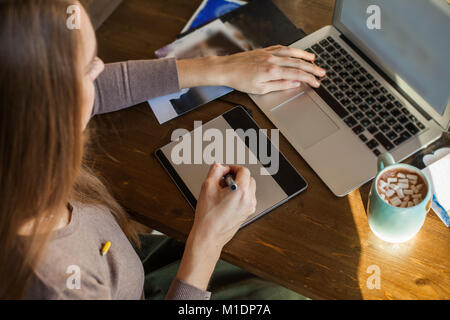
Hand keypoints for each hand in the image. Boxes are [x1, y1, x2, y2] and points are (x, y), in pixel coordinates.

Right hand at [175, 163, 255, 289]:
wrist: (209, 236)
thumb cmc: (208, 216)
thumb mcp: (207, 187)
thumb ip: (215, 171)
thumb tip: (220, 167)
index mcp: (241, 191)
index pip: (244, 170)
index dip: (233, 168)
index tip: (225, 171)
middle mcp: (248, 199)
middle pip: (249, 178)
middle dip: (236, 176)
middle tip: (223, 180)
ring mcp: (249, 207)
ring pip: (249, 188)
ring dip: (239, 185)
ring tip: (224, 191)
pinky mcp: (247, 213)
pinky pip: (247, 198)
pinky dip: (240, 194)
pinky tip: (226, 199)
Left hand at [177, 45, 325, 94]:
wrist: (226, 69)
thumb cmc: (240, 81)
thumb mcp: (260, 89)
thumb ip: (280, 85)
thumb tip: (294, 83)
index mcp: (272, 71)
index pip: (297, 74)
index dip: (309, 79)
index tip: (317, 83)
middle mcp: (272, 60)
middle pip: (298, 63)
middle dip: (312, 69)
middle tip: (322, 73)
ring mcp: (269, 53)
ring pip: (292, 53)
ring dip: (305, 56)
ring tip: (314, 60)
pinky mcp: (264, 50)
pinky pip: (282, 48)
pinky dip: (292, 50)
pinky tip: (296, 52)